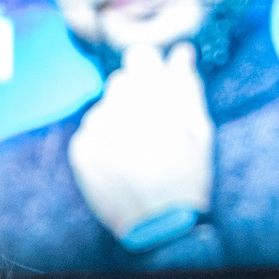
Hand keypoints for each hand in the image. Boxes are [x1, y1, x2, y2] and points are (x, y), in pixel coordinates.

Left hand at [66, 42, 212, 241]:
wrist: (157, 225)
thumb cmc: (186, 175)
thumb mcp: (199, 131)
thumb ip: (186, 87)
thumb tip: (180, 52)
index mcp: (154, 98)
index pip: (138, 56)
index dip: (147, 70)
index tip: (153, 85)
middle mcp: (121, 109)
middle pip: (119, 82)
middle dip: (133, 98)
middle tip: (149, 129)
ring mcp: (96, 130)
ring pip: (102, 109)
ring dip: (116, 122)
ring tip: (135, 152)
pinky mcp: (80, 150)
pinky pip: (88, 132)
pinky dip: (101, 143)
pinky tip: (119, 163)